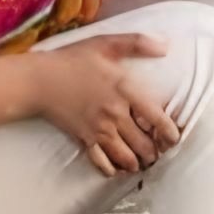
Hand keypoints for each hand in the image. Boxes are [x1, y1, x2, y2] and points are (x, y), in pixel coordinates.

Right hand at [30, 34, 181, 177]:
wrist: (40, 80)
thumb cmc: (73, 60)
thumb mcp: (106, 43)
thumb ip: (137, 43)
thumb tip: (166, 46)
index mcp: (126, 91)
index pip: (157, 119)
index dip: (170, 133)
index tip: (173, 139)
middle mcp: (115, 115)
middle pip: (144, 144)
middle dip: (154, 152)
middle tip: (158, 153)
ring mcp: (99, 130)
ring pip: (126, 157)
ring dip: (137, 163)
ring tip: (142, 163)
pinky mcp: (84, 140)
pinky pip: (102, 162)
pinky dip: (113, 169)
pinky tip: (117, 170)